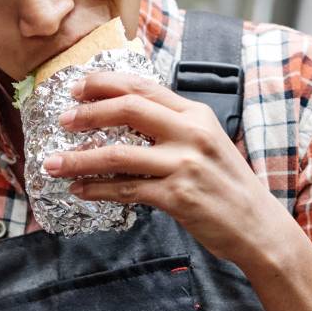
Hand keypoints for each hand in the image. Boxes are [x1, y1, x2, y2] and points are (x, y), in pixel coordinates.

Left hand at [44, 71, 298, 268]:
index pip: (142, 87)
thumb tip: (126, 118)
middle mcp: (191, 133)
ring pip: (118, 153)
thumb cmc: (228, 185)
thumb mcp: (207, 143)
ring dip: (79, 158)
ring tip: (52, 163)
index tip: (77, 88)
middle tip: (62, 119)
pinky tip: (79, 190)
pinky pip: (126, 189)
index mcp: (195, 114)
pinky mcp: (178, 196)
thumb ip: (172, 128)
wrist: (258, 226)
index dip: (104, 84)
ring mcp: (184, 164)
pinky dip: (97, 189)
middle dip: (87, 112)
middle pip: (127, 108)